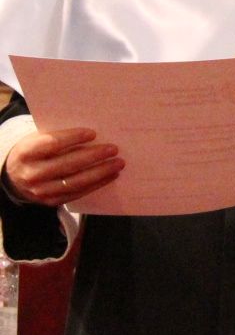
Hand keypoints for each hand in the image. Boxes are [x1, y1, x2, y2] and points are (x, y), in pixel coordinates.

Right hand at [1, 127, 122, 206]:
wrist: (15, 177)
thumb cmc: (34, 152)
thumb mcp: (36, 140)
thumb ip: (57, 137)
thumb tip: (92, 133)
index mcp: (26, 153)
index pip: (51, 144)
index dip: (73, 138)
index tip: (93, 133)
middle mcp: (32, 173)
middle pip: (67, 164)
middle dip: (93, 156)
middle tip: (113, 149)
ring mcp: (41, 190)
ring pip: (75, 182)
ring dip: (100, 172)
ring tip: (118, 163)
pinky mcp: (52, 201)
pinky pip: (78, 193)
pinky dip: (97, 184)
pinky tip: (112, 175)